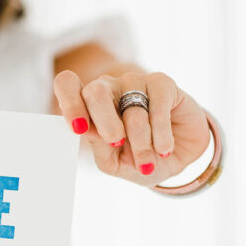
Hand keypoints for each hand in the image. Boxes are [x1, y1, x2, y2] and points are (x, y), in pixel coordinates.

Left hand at [53, 69, 210, 185]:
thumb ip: (99, 147)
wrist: (179, 157)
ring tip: (147, 162)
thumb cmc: (138, 158)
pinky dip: (161, 134)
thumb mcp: (114, 162)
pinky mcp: (161, 83)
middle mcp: (108, 88)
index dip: (70, 102)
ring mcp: (134, 82)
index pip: (67, 84)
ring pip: (131, 110)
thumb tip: (90, 132)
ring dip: (141, 143)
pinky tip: (164, 149)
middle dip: (106, 124)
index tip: (79, 129)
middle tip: (117, 143)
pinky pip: (157, 107)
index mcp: (88, 105)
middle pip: (95, 93)